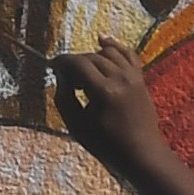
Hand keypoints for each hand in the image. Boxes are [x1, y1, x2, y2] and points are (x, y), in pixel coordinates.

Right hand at [47, 42, 176, 178]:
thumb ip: (65, 98)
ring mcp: (133, 77)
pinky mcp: (140, 79)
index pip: (78, 64)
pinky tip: (102, 41)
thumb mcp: (77, 125)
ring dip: (92, 56)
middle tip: (65, 76)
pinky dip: (115, 46)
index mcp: (104, 91)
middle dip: (75, 62)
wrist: (141, 153)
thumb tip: (61, 76)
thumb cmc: (106, 145)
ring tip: (82, 71)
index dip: (62, 61)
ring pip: (109, 53)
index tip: (52, 65)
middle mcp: (120, 78)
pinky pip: (128, 54)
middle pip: (92, 57)